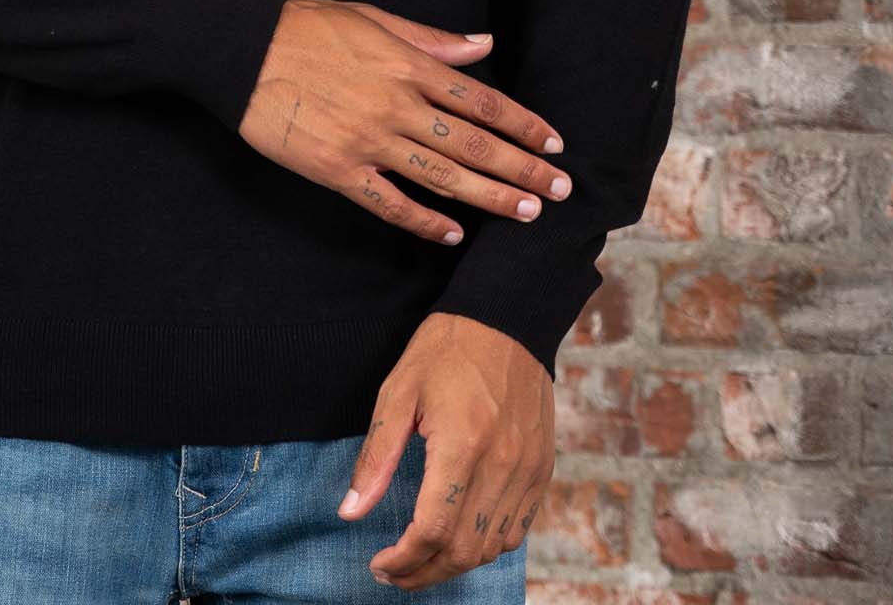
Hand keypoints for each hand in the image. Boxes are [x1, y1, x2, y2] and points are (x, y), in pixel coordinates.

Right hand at [237, 0, 569, 245]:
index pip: (481, 100)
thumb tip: (484, 44)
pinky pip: (389, 203)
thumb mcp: (372, 17)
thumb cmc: (306, 26)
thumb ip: (431, 38)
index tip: (555, 142)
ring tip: (528, 213)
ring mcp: (367, 140)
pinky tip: (453, 234)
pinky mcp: (336, 169)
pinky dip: (424, 221)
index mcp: (407, 64)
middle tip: (560, 189)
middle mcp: (395, 104)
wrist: (241, 49)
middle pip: (473, 143)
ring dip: (490, 196)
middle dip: (523, 167)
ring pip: (442, 177)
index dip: (523, 123)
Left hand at [339, 314, 553, 591]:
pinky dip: (486, 546)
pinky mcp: (542, 469)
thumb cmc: (447, 350)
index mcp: (462, 443)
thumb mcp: (399, 391)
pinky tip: (461, 538)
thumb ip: (377, 457)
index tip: (378, 564)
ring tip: (421, 559)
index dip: (402, 559)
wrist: (508, 318)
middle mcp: (502, 464)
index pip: (432, 529)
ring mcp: (527, 470)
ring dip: (454, 564)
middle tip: (393, 572)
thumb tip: (350, 512)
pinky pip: (516, 530)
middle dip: (423, 573)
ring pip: (491, 548)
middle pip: (463, 550)